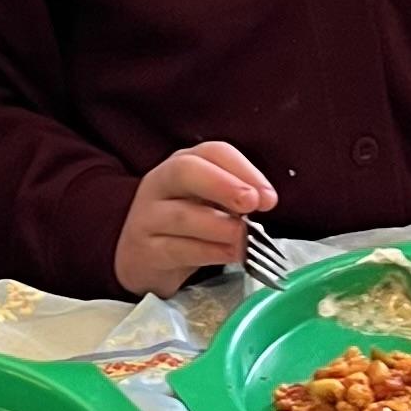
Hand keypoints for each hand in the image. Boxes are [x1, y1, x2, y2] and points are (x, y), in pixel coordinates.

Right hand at [114, 142, 277, 297]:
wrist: (143, 258)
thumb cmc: (186, 225)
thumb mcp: (210, 202)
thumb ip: (235, 198)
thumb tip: (264, 202)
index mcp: (182, 164)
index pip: (213, 152)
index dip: (244, 170)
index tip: (268, 198)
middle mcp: (160, 183)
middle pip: (185, 170)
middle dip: (223, 185)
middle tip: (251, 203)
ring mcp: (148, 217)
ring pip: (181, 215)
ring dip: (219, 226)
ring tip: (243, 237)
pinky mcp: (145, 251)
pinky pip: (176, 249)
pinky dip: (208, 252)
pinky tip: (228, 254)